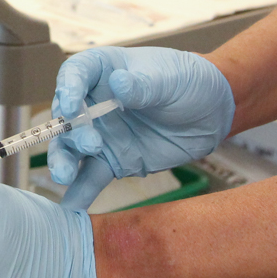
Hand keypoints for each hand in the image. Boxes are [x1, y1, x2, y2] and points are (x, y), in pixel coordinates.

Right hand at [48, 46, 234, 206]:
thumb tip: (118, 85)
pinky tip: (70, 207)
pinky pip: (92, 177)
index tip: (70, 106)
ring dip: (64, 162)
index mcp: (103, 70)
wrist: (212, 113)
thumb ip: (144, 85)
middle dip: (69, 132)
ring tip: (64, 177)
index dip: (68, 88)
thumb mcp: (170, 79)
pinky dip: (80, 192)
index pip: (76, 73)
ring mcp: (102, 133)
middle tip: (90, 145)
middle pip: (67, 115)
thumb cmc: (188, 81)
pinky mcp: (114, 160)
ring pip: (72, 148)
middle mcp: (94, 102)